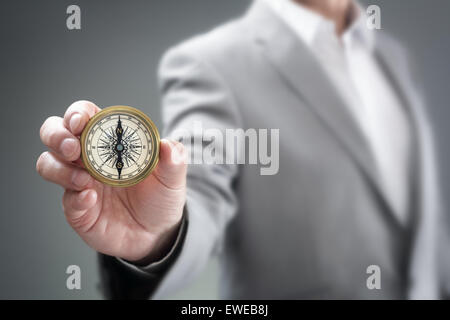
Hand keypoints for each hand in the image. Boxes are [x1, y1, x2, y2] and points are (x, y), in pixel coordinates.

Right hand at [36, 101, 186, 262]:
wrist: (158, 233)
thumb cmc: (160, 198)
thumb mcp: (172, 177)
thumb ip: (174, 159)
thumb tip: (168, 144)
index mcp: (109, 142)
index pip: (84, 117)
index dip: (77, 113)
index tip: (80, 121)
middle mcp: (88, 158)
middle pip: (54, 134)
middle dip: (56, 135)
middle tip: (72, 148)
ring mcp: (79, 183)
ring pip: (48, 164)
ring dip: (60, 168)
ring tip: (85, 179)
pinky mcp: (78, 209)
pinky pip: (66, 200)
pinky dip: (75, 198)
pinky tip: (91, 199)